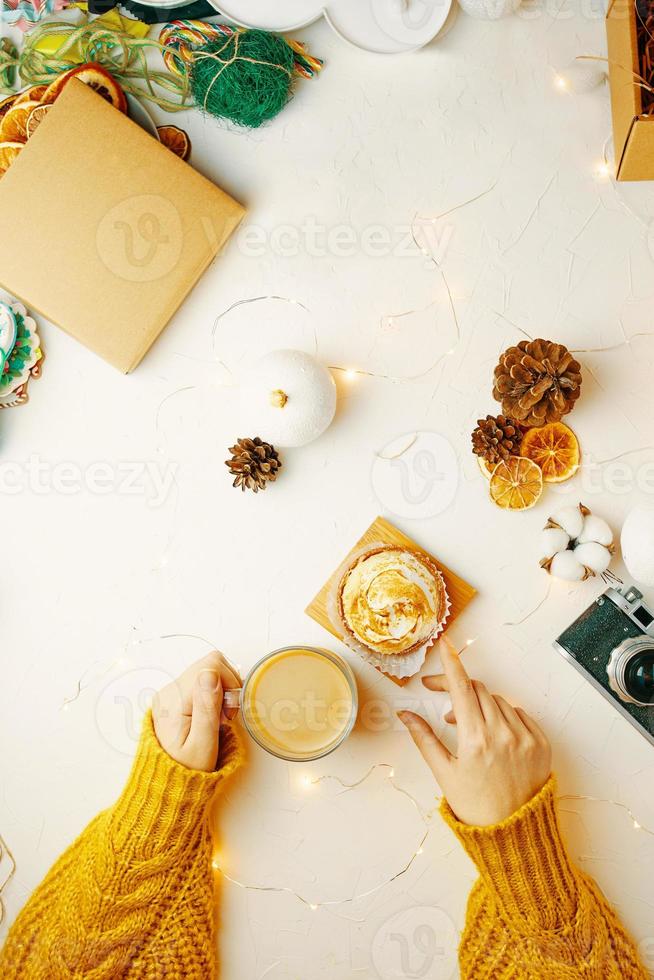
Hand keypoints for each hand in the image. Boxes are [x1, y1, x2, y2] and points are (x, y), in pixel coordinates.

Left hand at [152, 651, 240, 771]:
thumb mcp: (202, 745)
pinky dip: (214, 694)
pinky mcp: (176, 694)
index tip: (228, 713)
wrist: (169, 784)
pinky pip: (202, 681)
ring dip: (221, 690)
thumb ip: (207, 708)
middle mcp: (169, 690)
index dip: (229, 685)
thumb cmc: (187, 770)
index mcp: (174, 700)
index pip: (211, 666)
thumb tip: (211, 674)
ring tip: (218, 718)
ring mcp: (171, 691)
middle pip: (210, 664)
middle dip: (227, 687)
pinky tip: (211, 715)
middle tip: (224, 717)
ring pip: (208, 671)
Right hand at [398, 637, 551, 825]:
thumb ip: (424, 738)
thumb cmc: (475, 807)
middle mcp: (502, 734)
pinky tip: (495, 735)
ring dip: (481, 705)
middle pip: (478, 690)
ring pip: (498, 701)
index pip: (461, 688)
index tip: (446, 646)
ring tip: (470, 728)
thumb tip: (405, 715)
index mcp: (475, 739)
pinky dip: (504, 717)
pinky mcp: (541, 744)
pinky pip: (519, 715)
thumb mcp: (444, 773)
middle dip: (460, 689)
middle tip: (444, 702)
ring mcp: (525, 738)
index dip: (451, 664)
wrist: (514, 834)